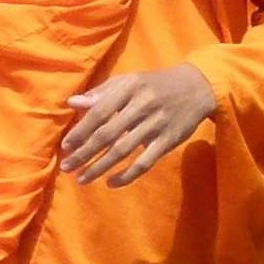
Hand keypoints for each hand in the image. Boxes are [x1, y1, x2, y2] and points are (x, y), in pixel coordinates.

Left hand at [62, 62, 217, 185]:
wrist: (197, 87)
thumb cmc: (154, 84)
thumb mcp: (128, 81)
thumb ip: (101, 93)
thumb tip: (72, 103)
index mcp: (129, 88)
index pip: (99, 112)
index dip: (81, 130)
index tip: (65, 146)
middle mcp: (142, 106)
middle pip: (108, 134)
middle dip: (85, 153)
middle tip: (67, 167)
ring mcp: (156, 125)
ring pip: (123, 150)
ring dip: (100, 167)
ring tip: (81, 179)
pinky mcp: (168, 141)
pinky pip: (145, 162)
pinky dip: (127, 175)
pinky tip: (111, 183)